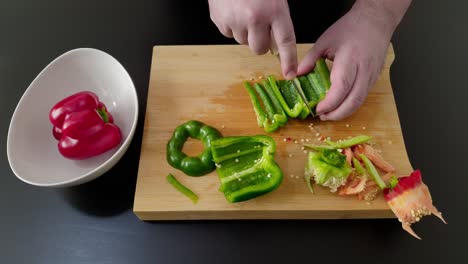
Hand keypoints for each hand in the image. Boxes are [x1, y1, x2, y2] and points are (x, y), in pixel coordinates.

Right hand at [208, 0, 297, 78]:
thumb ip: (278, 18)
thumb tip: (276, 46)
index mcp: (274, 9)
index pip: (285, 41)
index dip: (289, 60)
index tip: (291, 74)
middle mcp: (255, 18)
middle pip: (260, 49)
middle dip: (261, 42)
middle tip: (260, 25)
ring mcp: (234, 20)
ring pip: (243, 41)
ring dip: (245, 32)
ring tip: (244, 10)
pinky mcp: (219, 20)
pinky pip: (228, 33)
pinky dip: (231, 25)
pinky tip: (233, 9)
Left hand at [297, 1, 405, 119]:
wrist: (375, 21)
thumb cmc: (350, 29)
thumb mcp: (324, 41)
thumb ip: (310, 59)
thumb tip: (297, 75)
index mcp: (349, 60)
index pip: (341, 87)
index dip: (330, 102)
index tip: (317, 109)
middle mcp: (363, 70)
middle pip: (353, 100)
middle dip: (337, 114)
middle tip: (322, 116)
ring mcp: (371, 76)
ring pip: (360, 101)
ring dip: (344, 112)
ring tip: (329, 114)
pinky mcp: (374, 78)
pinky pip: (363, 96)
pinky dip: (351, 104)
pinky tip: (340, 105)